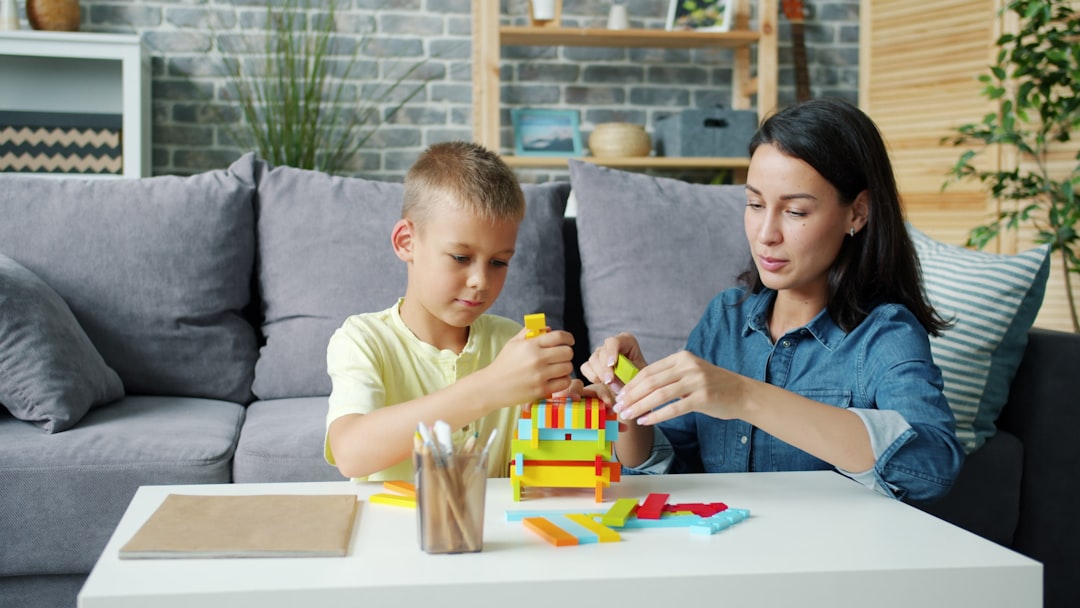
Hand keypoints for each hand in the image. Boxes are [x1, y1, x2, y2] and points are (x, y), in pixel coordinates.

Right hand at [484, 327, 575, 406]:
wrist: (491, 387)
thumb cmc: (503, 364)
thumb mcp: (513, 343)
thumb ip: (529, 332)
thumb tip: (548, 328)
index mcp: (530, 345)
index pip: (559, 337)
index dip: (568, 338)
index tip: (569, 341)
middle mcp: (537, 359)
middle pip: (567, 352)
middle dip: (566, 353)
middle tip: (561, 357)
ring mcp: (540, 375)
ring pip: (568, 367)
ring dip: (565, 367)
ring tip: (557, 368)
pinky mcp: (541, 390)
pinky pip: (564, 382)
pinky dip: (563, 380)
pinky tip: (555, 379)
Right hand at [579, 333, 646, 401]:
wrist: (634, 383)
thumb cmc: (640, 376)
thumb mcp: (640, 374)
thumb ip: (631, 374)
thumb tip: (620, 381)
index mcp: (625, 341)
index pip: (614, 342)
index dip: (611, 352)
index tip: (612, 364)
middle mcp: (610, 344)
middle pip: (602, 352)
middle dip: (606, 370)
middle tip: (612, 383)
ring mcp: (599, 353)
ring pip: (593, 360)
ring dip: (600, 375)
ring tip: (612, 386)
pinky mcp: (591, 362)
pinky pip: (586, 367)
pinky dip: (592, 377)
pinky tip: (603, 383)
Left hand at [611, 350, 748, 425]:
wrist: (743, 394)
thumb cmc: (714, 386)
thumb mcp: (691, 372)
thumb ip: (670, 375)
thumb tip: (640, 387)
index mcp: (682, 357)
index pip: (650, 370)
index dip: (632, 383)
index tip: (620, 394)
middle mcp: (688, 366)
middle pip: (651, 382)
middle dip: (631, 396)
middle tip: (618, 406)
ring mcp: (696, 381)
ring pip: (659, 395)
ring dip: (639, 406)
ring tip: (627, 415)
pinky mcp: (703, 398)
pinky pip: (673, 408)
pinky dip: (656, 415)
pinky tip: (645, 421)